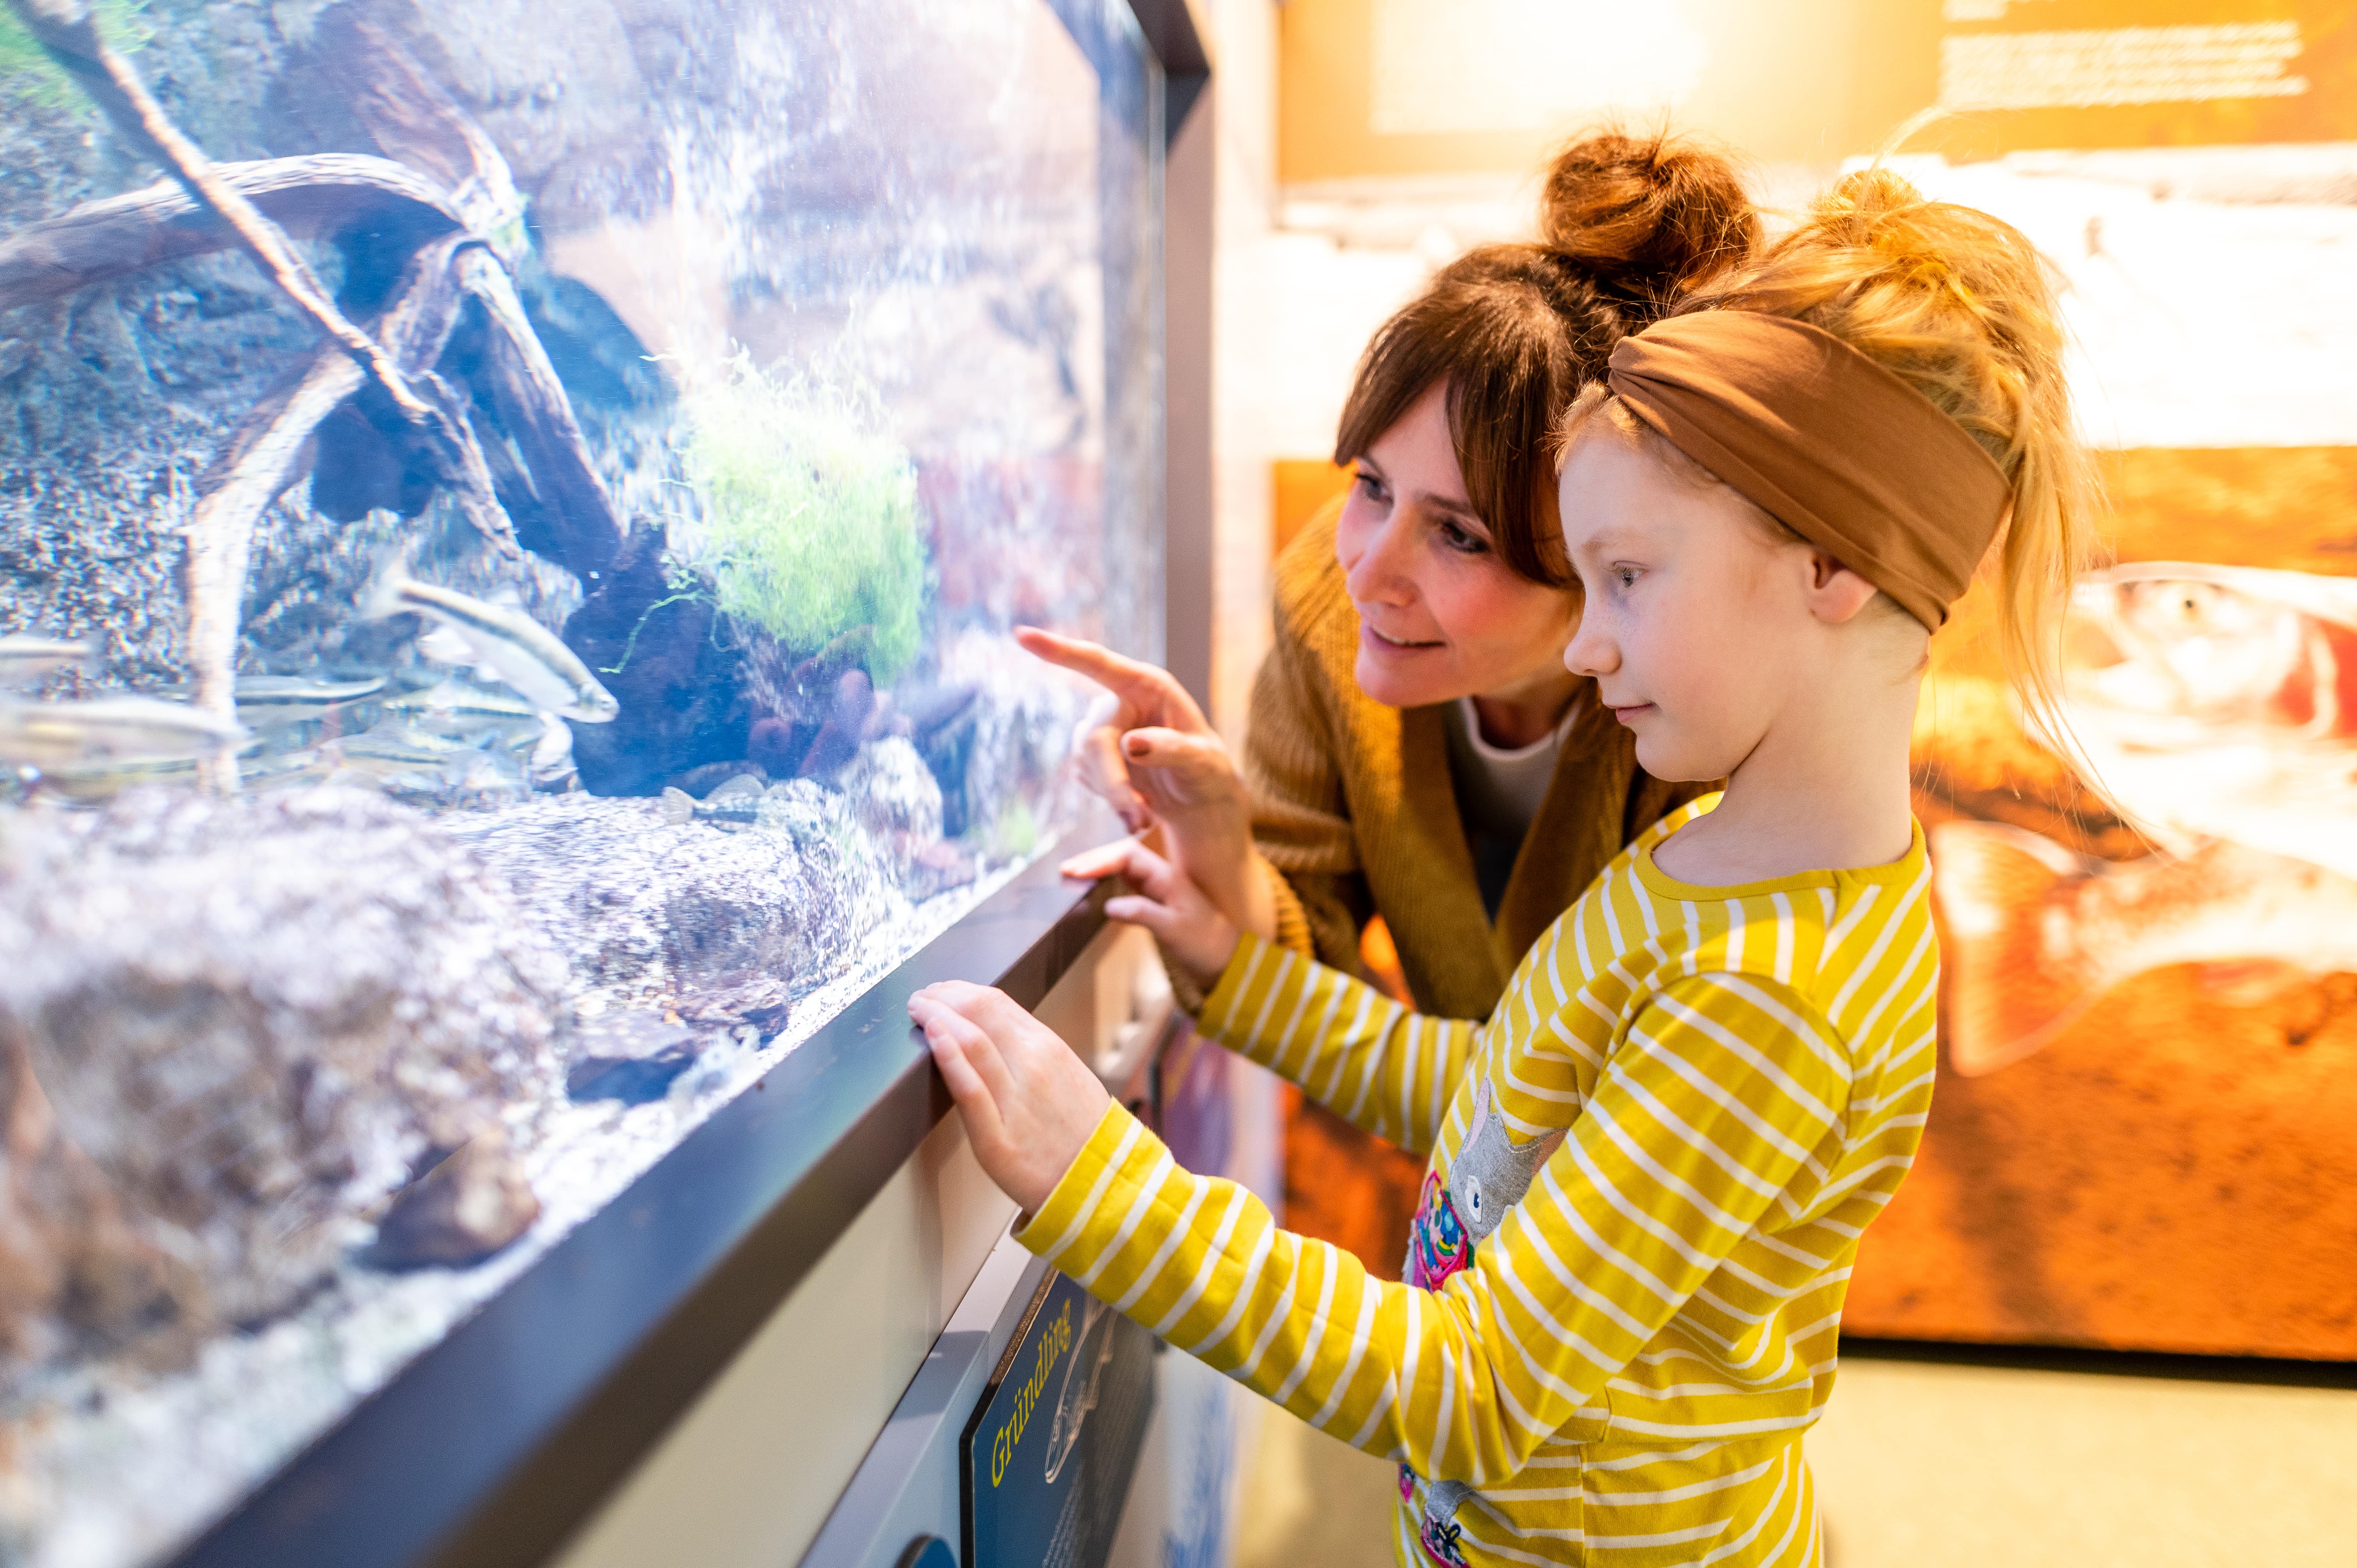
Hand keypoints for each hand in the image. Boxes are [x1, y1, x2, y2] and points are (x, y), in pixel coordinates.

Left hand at [910, 981, 1112, 1212]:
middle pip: (980, 1012)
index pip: (995, 1002)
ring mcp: (1016, 1103)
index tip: (941, 992)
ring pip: (972, 1042)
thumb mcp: (1066, 1074)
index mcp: (1049, 1048)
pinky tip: (933, 1038)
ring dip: (937, 1017)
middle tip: (921, 998)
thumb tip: (993, 1028)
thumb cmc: (1081, 1132)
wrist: (1104, 1185)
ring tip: (917, 1011)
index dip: (960, 990)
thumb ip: (1031, 1050)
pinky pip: (971, 1092)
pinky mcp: (998, 1141)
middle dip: (943, 997)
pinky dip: (949, 1058)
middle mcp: (1033, 1066)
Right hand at [1018, 627, 1267, 934]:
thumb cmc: (1208, 771)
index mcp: (1147, 686)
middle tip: (1140, 823)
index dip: (1060, 651)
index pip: (1098, 664)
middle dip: (1113, 783)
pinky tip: (1136, 803)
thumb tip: (1130, 744)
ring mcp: (1100, 729)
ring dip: (1113, 797)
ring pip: (1086, 764)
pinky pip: (1085, 779)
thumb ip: (1172, 749)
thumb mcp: (1204, 762)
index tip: (1021, 634)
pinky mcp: (1090, 757)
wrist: (1198, 798)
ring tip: (1146, 820)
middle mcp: (1118, 701)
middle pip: (1094, 740)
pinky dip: (1109, 800)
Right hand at [1078, 838, 1240, 994]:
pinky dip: (1108, 879)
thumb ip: (1143, 914)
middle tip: (1065, 869)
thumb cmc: (1206, 944)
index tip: (1075, 871)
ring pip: (1124, 866)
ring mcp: (1160, 887)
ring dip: (1099, 866)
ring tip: (1072, 873)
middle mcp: (1163, 876)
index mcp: (1168, 877)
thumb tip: (1110, 905)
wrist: (1226, 960)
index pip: (1128, 856)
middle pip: (1123, 855)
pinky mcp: (1157, 899)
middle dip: (1093, 859)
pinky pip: (1128, 881)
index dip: (1100, 860)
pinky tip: (1095, 884)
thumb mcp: (1175, 931)